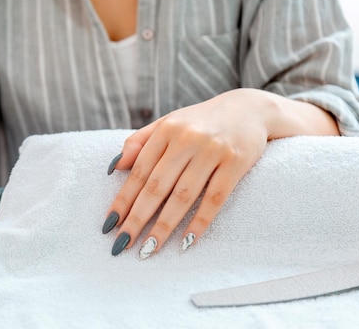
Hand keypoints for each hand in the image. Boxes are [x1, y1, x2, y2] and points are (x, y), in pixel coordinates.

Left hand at [102, 88, 338, 258]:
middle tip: (123, 244)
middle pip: (157, 186)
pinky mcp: (235, 163)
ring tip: (149, 250)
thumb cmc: (200, 122)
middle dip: (137, 218)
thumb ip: (139, 142)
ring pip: (183, 196)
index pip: (139, 171)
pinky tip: (186, 242)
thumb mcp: (167, 123)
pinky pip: (215, 199)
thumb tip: (114, 167)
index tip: (109, 224)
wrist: (248, 109)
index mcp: (166, 130)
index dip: (123, 200)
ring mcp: (212, 151)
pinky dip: (199, 222)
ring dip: (164, 226)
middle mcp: (187, 139)